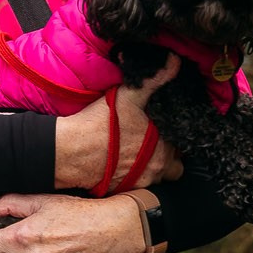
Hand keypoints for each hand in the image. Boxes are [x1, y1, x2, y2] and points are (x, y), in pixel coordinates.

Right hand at [54, 56, 183, 190]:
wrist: (70, 151)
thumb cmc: (100, 124)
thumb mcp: (130, 95)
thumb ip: (155, 80)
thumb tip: (175, 61)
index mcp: (164, 149)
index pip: (182, 147)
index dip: (174, 138)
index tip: (164, 131)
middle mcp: (156, 170)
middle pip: (173, 167)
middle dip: (168, 156)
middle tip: (154, 143)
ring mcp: (139, 184)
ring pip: (156, 177)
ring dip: (151, 167)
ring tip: (136, 152)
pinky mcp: (121, 191)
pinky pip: (136, 186)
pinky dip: (132, 176)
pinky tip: (121, 163)